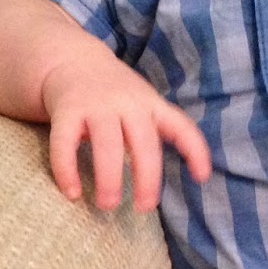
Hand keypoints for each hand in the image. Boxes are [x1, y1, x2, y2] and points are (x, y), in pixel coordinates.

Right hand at [41, 55, 210, 212]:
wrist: (72, 61)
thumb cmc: (115, 94)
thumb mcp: (143, 103)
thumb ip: (158, 130)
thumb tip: (186, 173)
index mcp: (151, 104)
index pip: (180, 126)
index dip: (195, 151)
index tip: (201, 178)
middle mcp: (127, 103)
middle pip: (143, 143)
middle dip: (146, 178)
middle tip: (143, 207)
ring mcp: (96, 106)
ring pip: (107, 144)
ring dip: (109, 178)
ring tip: (107, 205)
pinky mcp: (66, 111)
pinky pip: (65, 143)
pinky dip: (67, 170)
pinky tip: (72, 193)